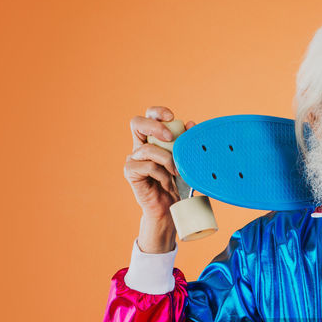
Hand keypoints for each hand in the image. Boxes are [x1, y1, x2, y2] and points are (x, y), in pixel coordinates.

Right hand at [124, 105, 194, 249]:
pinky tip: (166, 183)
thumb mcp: (186, 161)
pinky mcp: (131, 172)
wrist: (171, 209)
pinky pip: (148, 166)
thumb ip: (187, 143)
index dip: (157, 112)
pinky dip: (161, 174)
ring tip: (176, 173)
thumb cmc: (179, 184)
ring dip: (167, 160)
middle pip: (136, 123)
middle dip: (154, 126)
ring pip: (148, 149)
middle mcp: (139, 146)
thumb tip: (191, 123)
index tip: (171, 116)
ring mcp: (133, 159)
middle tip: (170, 137)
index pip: (149, 116)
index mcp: (152, 139)